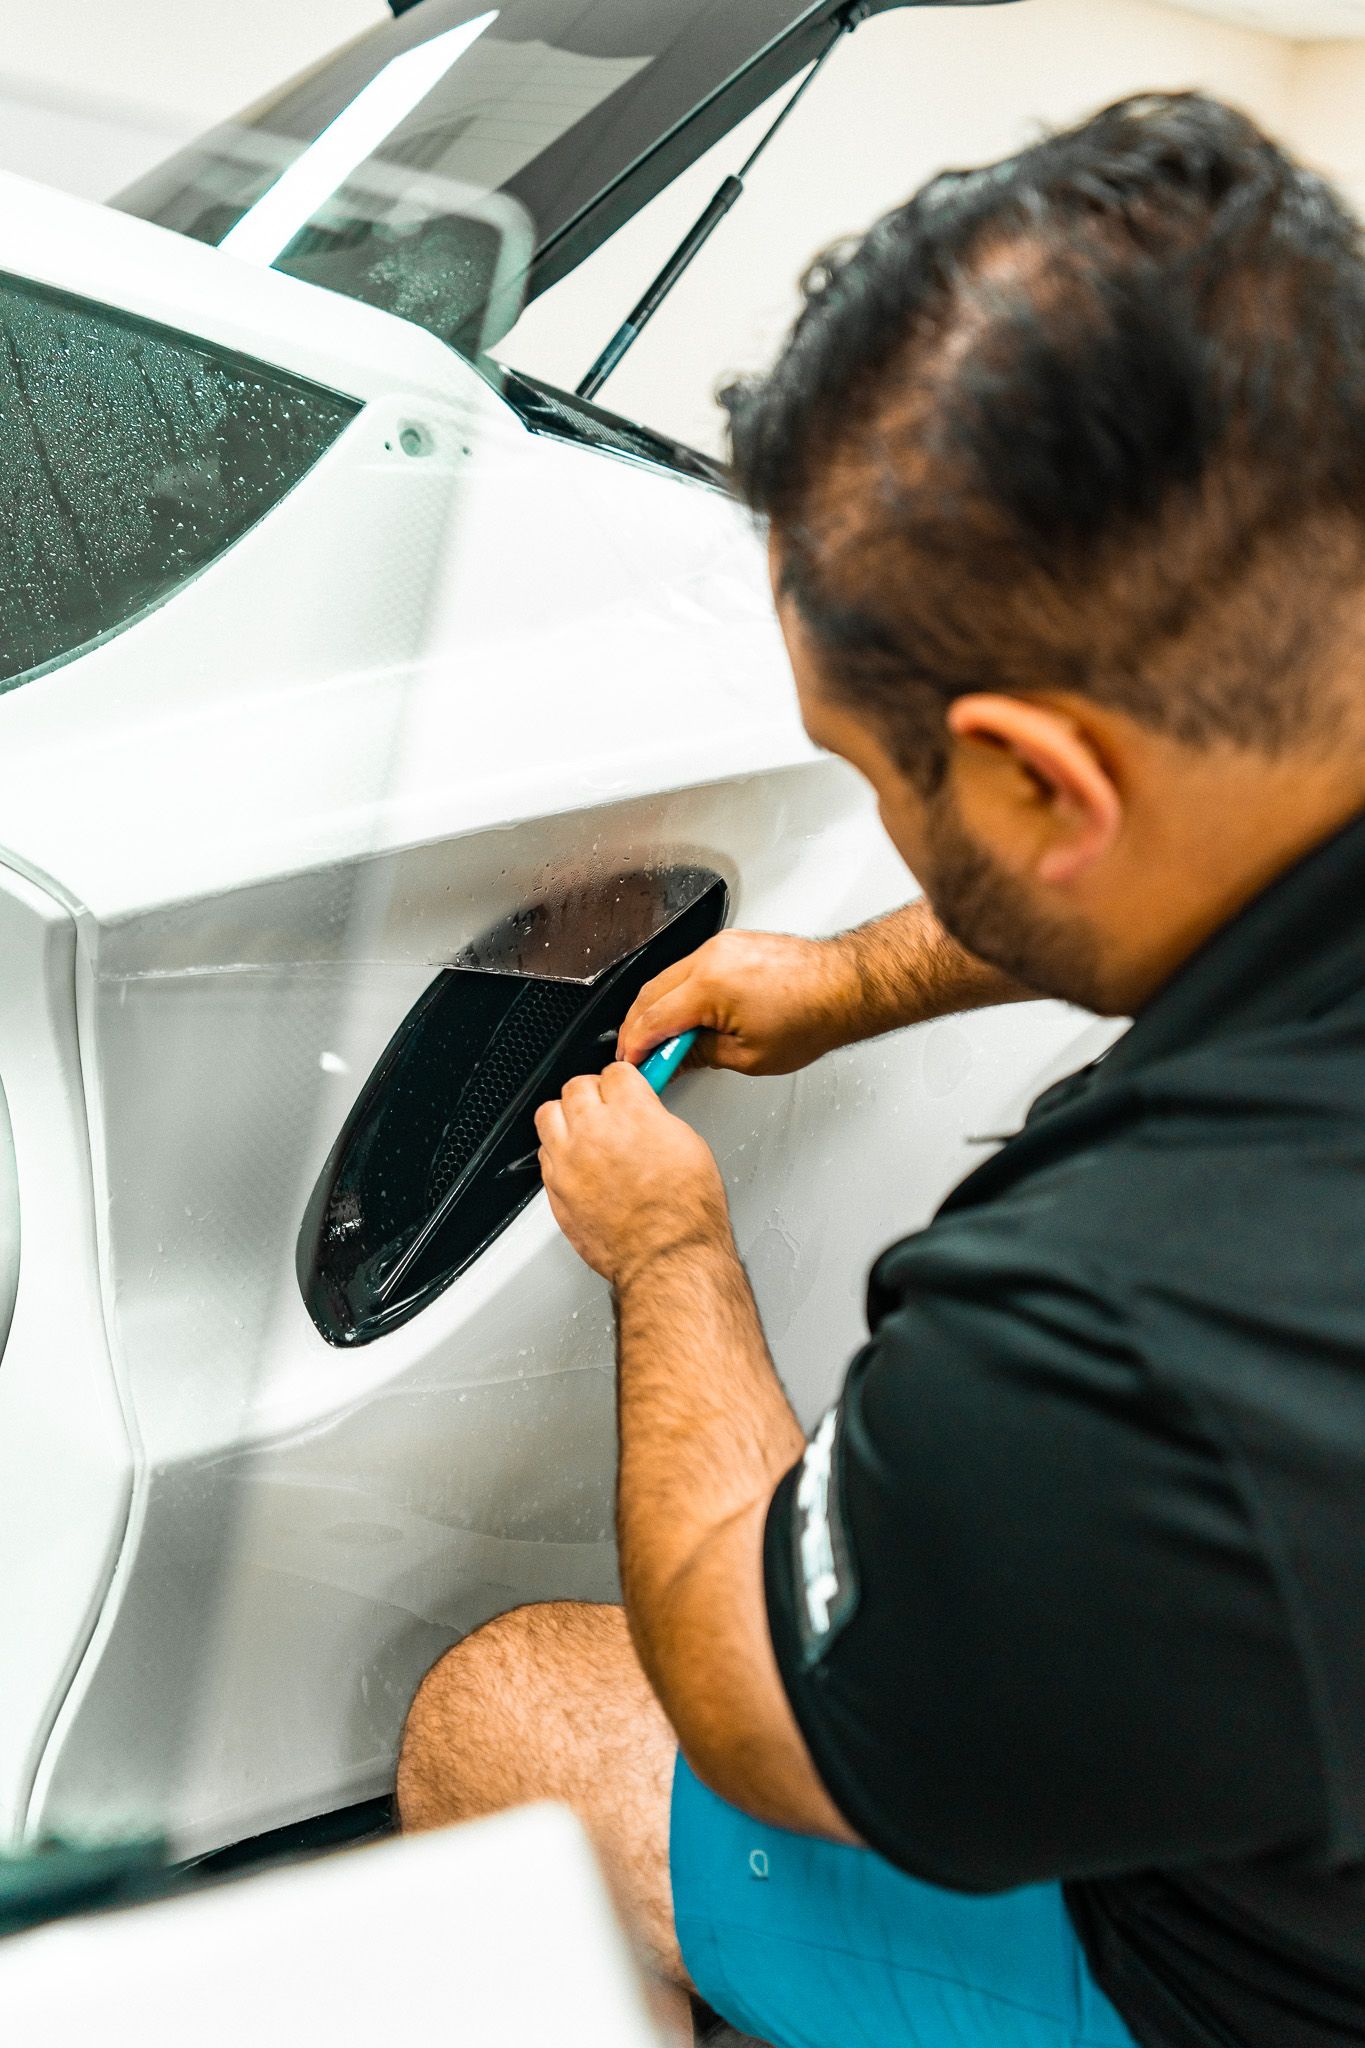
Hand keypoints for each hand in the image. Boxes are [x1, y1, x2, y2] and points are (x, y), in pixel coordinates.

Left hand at [534, 1062, 731, 1287]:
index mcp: (633, 1113)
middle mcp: (595, 1131)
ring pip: (549, 1115)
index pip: (616, 1072)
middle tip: (606, 1105)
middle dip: (594, 1093)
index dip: (624, 1080)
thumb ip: (656, 1119)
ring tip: (584, 1129)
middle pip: (577, 1087)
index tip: (627, 1087)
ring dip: (567, 1118)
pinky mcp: (555, 1189)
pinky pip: (544, 1155)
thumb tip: (645, 1113)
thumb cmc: (685, 1214)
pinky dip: (558, 1152)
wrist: (667, 1259)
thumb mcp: (689, 1146)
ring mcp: (569, 1160)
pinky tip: (578, 1161)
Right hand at [616, 929, 862, 1077]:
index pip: (652, 1019)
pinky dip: (680, 992)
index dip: (636, 1047)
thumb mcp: (750, 1057)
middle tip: (642, 1055)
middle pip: (651, 994)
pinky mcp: (732, 943)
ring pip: (668, 978)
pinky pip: (690, 967)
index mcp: (709, 986)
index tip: (633, 1064)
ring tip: (667, 1041)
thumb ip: (700, 1056)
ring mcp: (721, 946)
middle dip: (639, 1027)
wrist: (847, 986)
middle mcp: (710, 958)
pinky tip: (686, 1015)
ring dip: (658, 1009)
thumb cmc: (813, 1017)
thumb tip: (676, 1058)